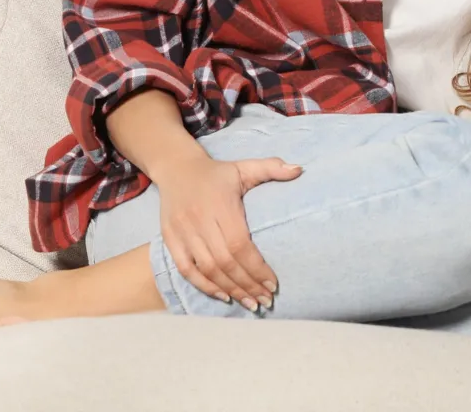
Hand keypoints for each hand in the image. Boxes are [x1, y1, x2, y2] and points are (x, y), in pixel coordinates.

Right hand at [153, 153, 301, 311]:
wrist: (176, 168)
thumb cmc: (218, 173)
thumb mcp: (244, 166)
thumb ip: (272, 167)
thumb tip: (300, 170)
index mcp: (221, 205)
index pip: (240, 245)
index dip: (257, 268)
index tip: (274, 284)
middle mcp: (199, 220)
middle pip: (225, 262)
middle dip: (248, 285)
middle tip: (266, 300)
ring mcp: (182, 231)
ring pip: (206, 269)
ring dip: (230, 289)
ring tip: (250, 303)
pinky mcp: (169, 239)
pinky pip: (186, 268)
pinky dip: (204, 285)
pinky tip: (224, 296)